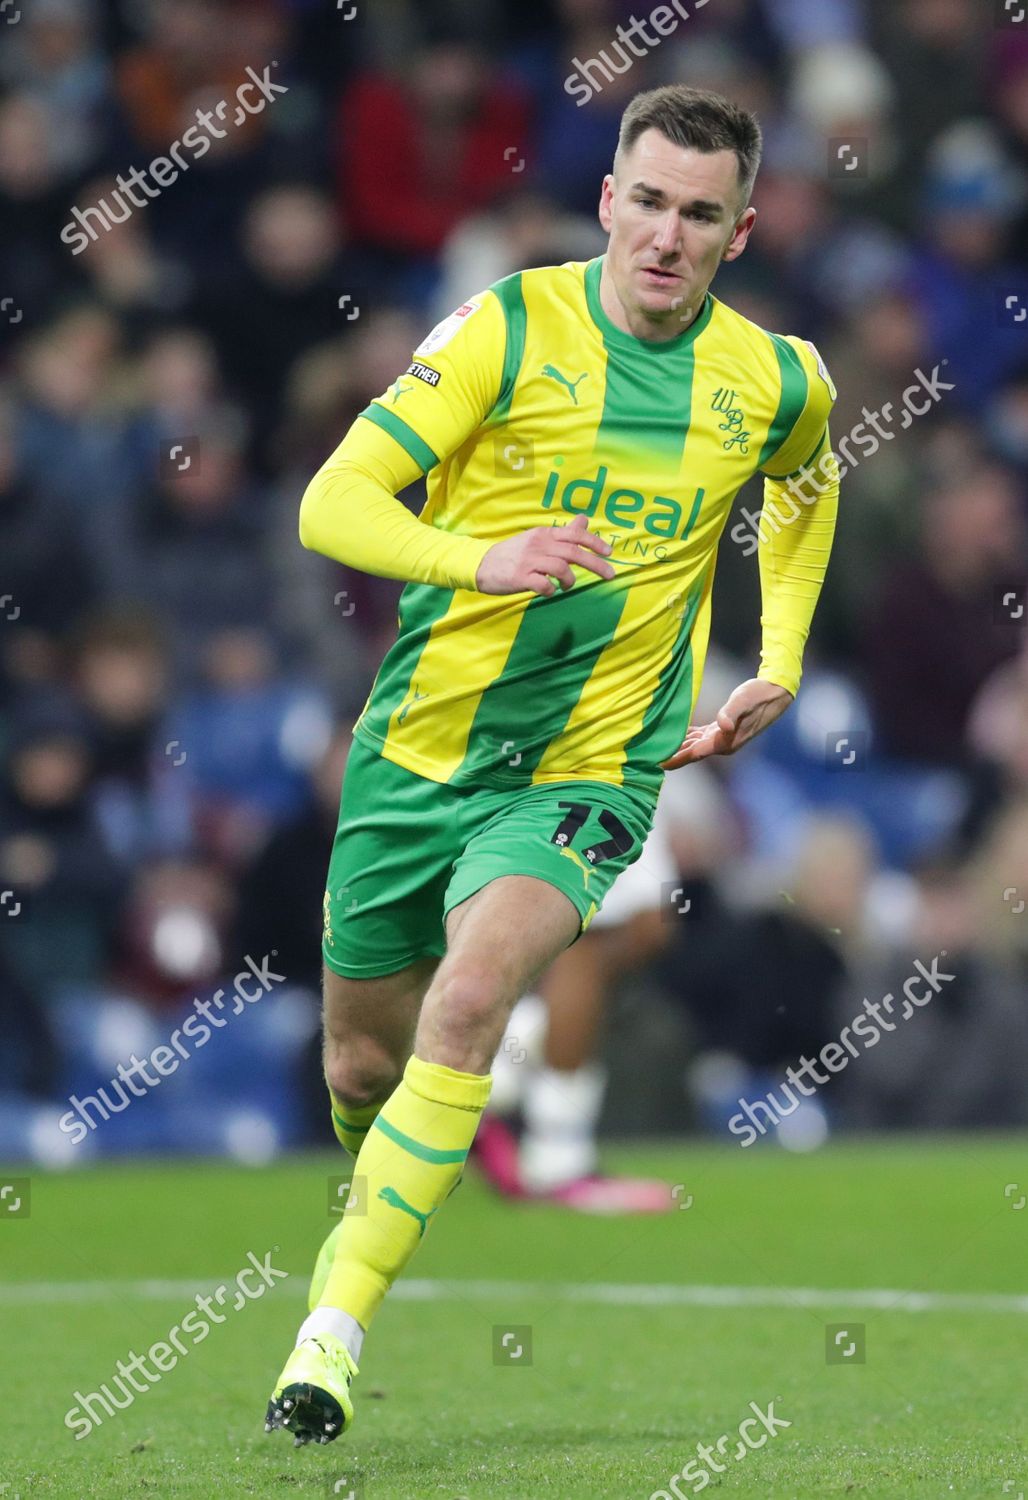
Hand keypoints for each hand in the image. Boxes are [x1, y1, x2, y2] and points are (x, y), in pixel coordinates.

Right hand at [475, 512, 615, 596]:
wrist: (483, 564)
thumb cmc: (515, 553)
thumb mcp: (539, 537)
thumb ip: (563, 532)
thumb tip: (585, 519)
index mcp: (545, 534)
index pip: (575, 534)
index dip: (595, 542)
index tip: (610, 553)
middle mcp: (539, 544)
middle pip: (574, 553)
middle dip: (596, 564)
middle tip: (610, 575)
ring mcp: (530, 561)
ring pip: (561, 569)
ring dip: (569, 581)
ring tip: (566, 586)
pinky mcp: (521, 577)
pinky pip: (544, 585)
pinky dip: (551, 590)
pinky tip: (549, 591)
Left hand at [660, 678, 793, 770]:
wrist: (776, 692)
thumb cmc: (758, 695)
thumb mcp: (742, 701)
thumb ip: (731, 713)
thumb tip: (723, 725)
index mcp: (724, 742)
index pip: (694, 754)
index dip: (675, 759)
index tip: (656, 763)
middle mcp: (723, 744)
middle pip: (691, 753)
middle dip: (671, 756)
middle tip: (647, 758)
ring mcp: (724, 737)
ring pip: (694, 746)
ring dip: (677, 747)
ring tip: (656, 748)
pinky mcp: (723, 729)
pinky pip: (700, 736)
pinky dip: (687, 737)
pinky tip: (675, 733)